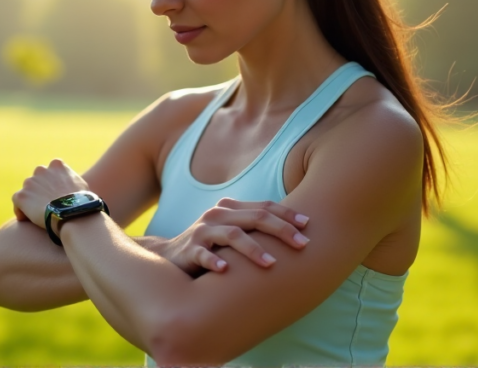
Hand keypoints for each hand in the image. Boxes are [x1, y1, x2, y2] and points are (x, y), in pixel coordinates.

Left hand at [12, 159, 91, 228]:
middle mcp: (41, 170)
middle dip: (40, 192)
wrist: (71, 213)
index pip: (50, 172)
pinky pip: (17, 202)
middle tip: (46, 206)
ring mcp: (30, 182)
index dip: (51, 185)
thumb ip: (71, 180)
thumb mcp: (80, 185)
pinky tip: (27, 220)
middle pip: (37, 181)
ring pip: (27, 192)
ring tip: (38, 215)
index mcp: (57, 165)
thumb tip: (70, 186)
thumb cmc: (81, 202)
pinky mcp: (22, 196)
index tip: (54, 196)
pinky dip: (20, 210)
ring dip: (31, 201)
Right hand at [158, 198, 309, 275]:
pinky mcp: (189, 251)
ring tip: (272, 264)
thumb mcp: (231, 233)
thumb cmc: (210, 248)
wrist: (169, 258)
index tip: (309, 225)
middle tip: (303, 245)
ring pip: (232, 235)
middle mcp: (217, 216)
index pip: (264, 206)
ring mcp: (202, 232)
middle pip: (255, 217)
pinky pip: (203, 255)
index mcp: (231, 209)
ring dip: (253, 249)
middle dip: (282, 230)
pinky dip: (215, 261)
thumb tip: (296, 235)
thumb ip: (254, 229)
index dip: (287, 214)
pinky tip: (226, 270)